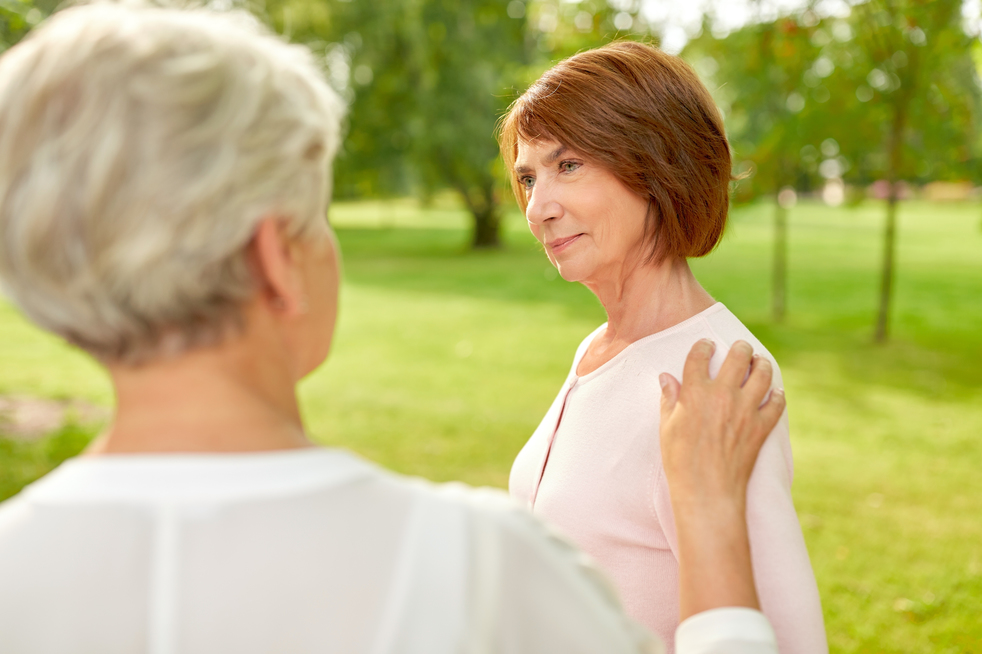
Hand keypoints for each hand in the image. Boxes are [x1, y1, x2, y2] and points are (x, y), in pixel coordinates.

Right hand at [657, 339, 786, 619]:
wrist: (707, 491)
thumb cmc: (680, 462)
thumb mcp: (667, 428)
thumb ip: (670, 399)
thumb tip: (666, 378)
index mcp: (695, 393)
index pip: (700, 357)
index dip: (704, 346)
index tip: (707, 345)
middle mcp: (723, 395)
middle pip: (738, 357)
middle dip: (740, 348)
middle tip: (741, 348)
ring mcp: (746, 410)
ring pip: (763, 374)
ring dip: (762, 364)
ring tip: (760, 363)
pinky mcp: (762, 428)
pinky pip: (777, 403)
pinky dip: (778, 395)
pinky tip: (775, 393)